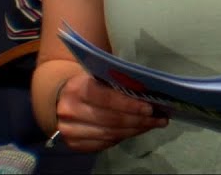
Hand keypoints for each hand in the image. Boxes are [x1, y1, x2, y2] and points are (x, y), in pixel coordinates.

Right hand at [54, 73, 168, 151]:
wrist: (60, 99)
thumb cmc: (88, 83)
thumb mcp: (98, 75)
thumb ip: (117, 81)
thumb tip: (147, 89)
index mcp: (78, 89)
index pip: (108, 99)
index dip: (130, 105)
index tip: (150, 108)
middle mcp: (71, 111)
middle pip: (112, 120)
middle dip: (139, 121)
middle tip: (160, 119)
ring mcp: (71, 131)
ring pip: (110, 134)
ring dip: (135, 130)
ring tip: (152, 125)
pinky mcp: (74, 144)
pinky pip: (105, 143)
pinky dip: (123, 137)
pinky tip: (136, 131)